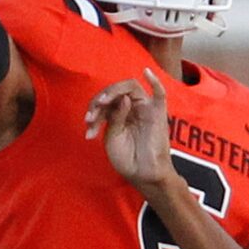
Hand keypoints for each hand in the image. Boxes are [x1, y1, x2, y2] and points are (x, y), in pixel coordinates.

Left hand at [89, 71, 173, 188]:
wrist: (143, 176)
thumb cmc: (128, 159)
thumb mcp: (112, 137)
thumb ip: (114, 117)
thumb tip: (122, 99)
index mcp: (119, 113)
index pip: (105, 101)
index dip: (94, 109)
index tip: (88, 126)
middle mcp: (132, 108)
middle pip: (115, 91)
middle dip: (99, 101)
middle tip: (91, 117)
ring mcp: (146, 109)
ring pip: (131, 87)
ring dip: (113, 91)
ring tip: (102, 103)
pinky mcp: (158, 114)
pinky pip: (160, 94)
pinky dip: (155, 82)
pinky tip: (146, 72)